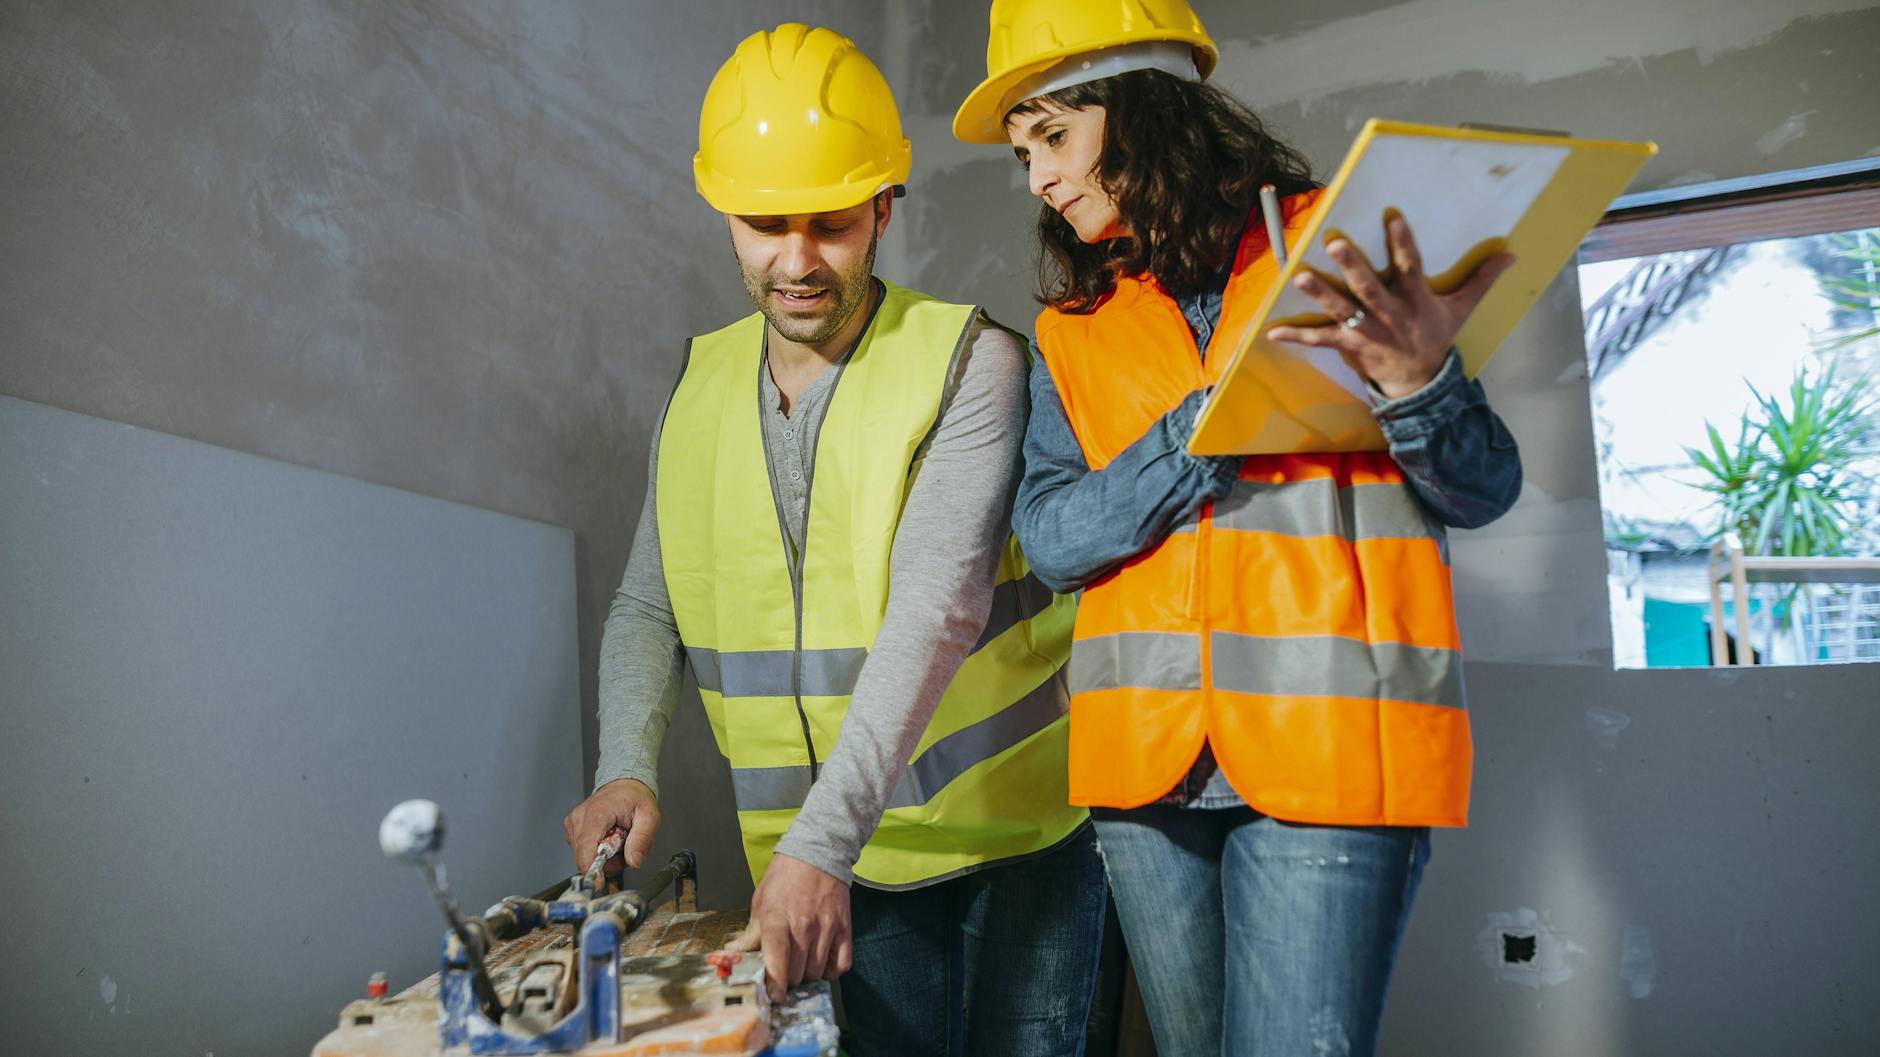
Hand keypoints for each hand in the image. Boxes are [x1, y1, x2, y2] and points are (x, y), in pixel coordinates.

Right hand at [562, 777, 659, 876]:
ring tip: (618, 840)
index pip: (586, 847)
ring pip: (584, 857)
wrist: (623, 786)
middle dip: (607, 862)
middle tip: (625, 847)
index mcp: (597, 812)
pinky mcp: (572, 830)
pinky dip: (597, 852)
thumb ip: (643, 839)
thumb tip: (633, 862)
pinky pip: (583, 852)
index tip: (599, 884)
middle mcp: (579, 818)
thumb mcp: (649, 816)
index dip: (591, 869)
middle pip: (585, 857)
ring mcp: (573, 824)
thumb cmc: (635, 799)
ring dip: (604, 857)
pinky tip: (608, 839)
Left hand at [723, 853, 851, 1002]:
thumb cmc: (785, 879)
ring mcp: (827, 928)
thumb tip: (732, 956)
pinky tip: (820, 962)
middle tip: (783, 974)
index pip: (777, 959)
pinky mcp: (845, 928)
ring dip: (806, 976)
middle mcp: (804, 926)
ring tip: (799, 965)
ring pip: (817, 973)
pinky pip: (840, 965)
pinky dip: (830, 971)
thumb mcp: (761, 903)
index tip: (773, 995)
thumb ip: (751, 934)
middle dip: (788, 981)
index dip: (775, 984)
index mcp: (777, 919)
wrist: (817, 854)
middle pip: (797, 974)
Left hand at [1266, 214, 1515, 399]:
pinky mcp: (1349, 345)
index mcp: (1416, 299)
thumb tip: (1510, 254)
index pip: (1411, 265)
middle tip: (1333, 242)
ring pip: (1341, 309)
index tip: (1392, 217)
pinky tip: (1273, 330)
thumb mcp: (1462, 308)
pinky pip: (1320, 340)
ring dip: (1319, 293)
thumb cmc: (1435, 337)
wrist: (1420, 382)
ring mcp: (1367, 331)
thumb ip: (1481, 279)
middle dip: (1351, 266)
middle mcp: (1389, 314)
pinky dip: (1297, 335)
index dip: (1402, 242)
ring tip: (1299, 275)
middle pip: (1369, 288)